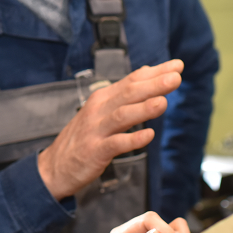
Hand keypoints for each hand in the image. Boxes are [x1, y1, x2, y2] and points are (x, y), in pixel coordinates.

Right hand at [38, 60, 182, 199]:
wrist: (55, 167)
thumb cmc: (83, 138)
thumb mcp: (101, 110)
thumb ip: (124, 93)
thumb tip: (147, 72)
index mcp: (103, 98)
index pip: (132, 80)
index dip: (155, 72)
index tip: (177, 66)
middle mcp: (99, 110)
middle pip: (128, 94)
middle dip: (153, 85)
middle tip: (175, 77)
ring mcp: (96, 130)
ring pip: (121, 116)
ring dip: (143, 109)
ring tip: (163, 103)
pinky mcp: (94, 151)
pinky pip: (115, 144)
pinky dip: (132, 140)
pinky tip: (148, 135)